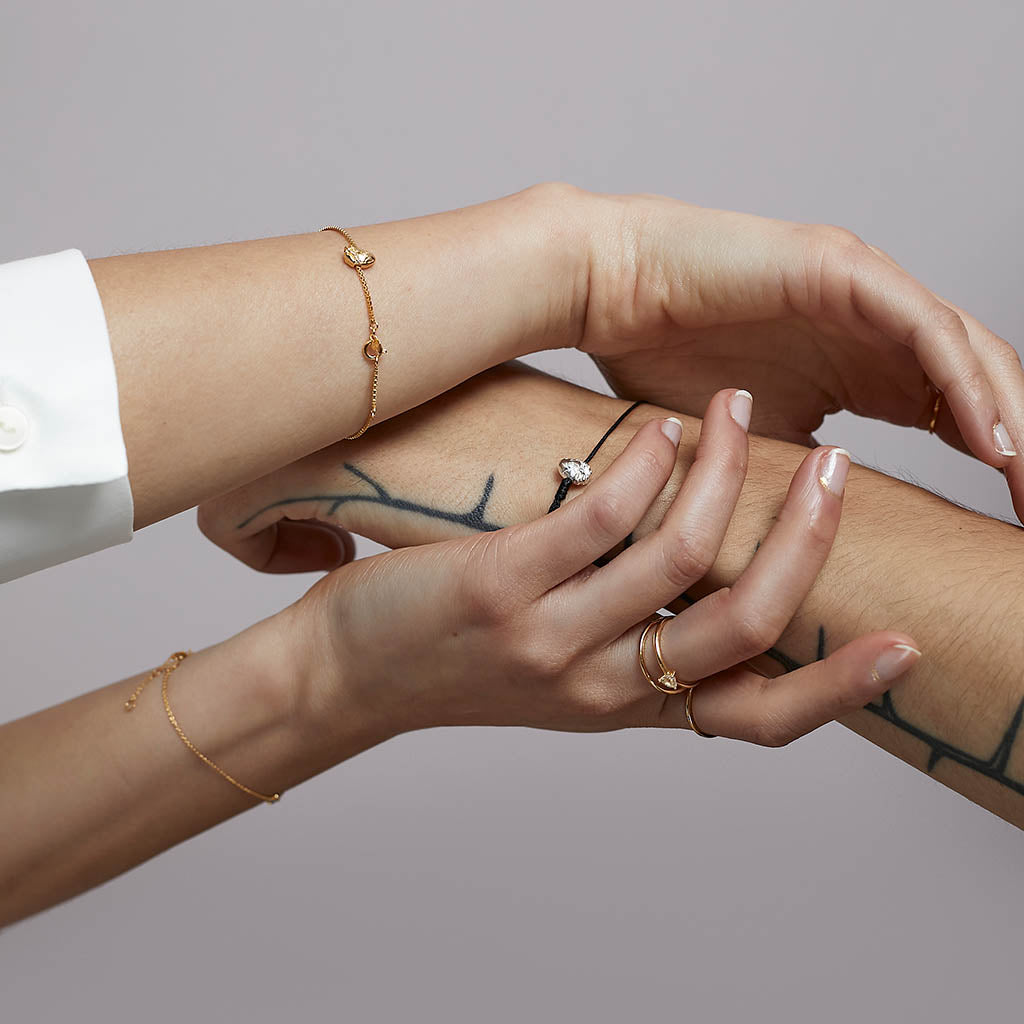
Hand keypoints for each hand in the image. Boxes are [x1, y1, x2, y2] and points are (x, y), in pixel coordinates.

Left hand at [200, 391, 919, 746]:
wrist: (346, 678)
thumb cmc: (457, 664)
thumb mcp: (564, 672)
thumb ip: (636, 639)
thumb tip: (703, 567)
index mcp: (629, 709)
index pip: (757, 720)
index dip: (840, 690)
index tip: (904, 647)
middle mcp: (604, 685)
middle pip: (742, 623)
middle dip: (804, 541)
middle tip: (835, 469)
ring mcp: (554, 638)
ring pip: (680, 556)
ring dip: (726, 472)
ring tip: (738, 411)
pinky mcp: (502, 588)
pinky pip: (599, 520)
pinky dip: (645, 464)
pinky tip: (660, 424)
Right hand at [565, 188, 1023, 516]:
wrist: (608, 295)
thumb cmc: (661, 362)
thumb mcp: (751, 445)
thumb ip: (798, 478)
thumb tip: (817, 542)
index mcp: (866, 363)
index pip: (956, 413)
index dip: (999, 465)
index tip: (1016, 527)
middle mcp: (878, 324)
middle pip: (980, 385)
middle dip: (1023, 449)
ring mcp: (867, 291)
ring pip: (969, 354)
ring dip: (1012, 423)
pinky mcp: (842, 271)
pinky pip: (924, 329)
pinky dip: (963, 386)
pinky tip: (989, 444)